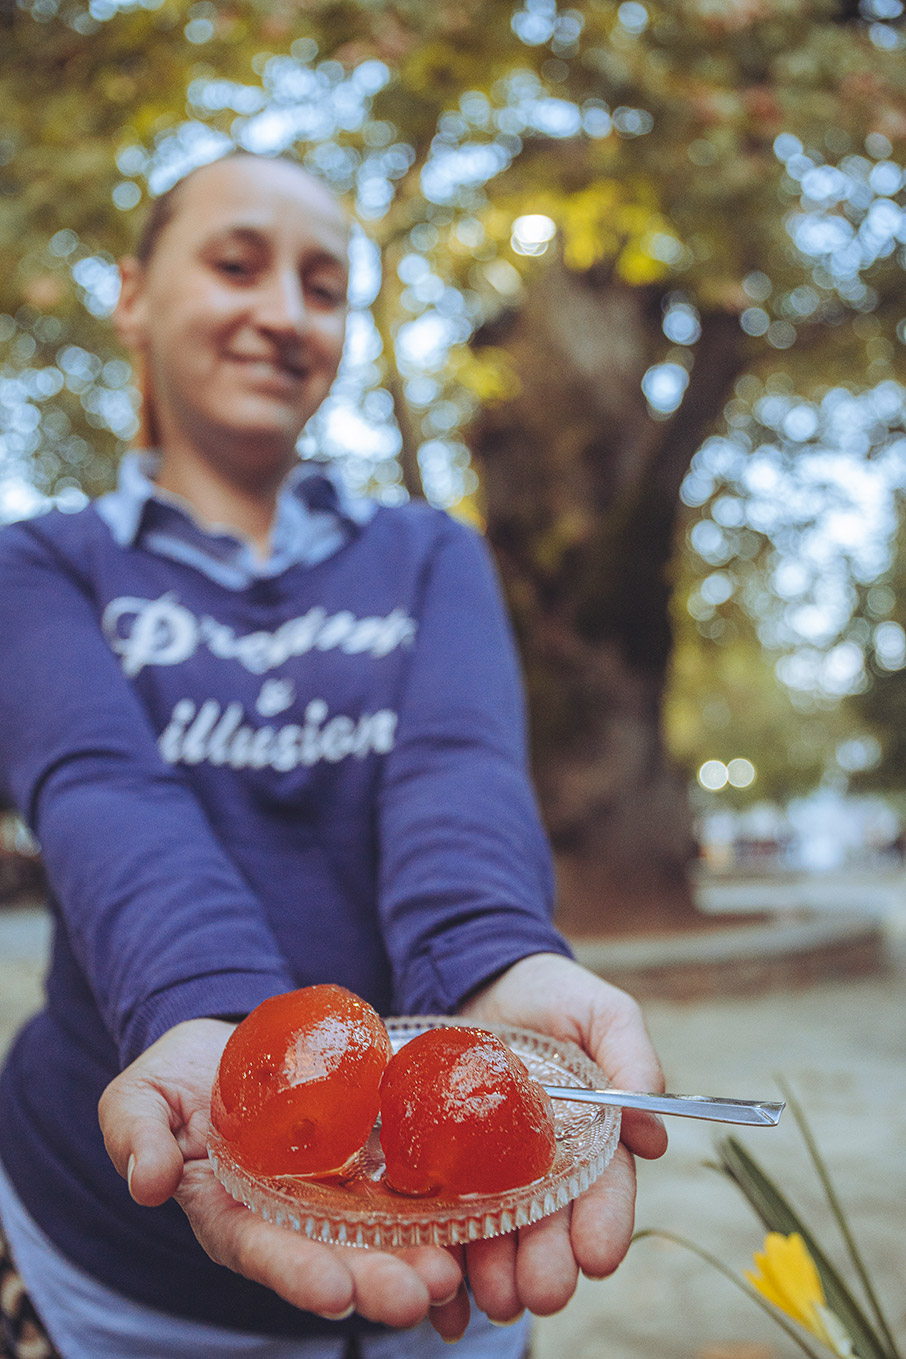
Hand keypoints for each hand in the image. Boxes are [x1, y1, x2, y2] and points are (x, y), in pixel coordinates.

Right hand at [98, 1019, 461, 1329]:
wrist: (235, 1042)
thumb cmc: (180, 1076)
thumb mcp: (142, 1094)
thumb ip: (137, 1133)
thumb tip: (148, 1182)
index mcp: (231, 1213)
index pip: (262, 1252)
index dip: (296, 1273)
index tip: (332, 1292)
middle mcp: (292, 1216)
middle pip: (335, 1258)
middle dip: (375, 1281)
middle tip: (418, 1295)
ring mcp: (339, 1191)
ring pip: (382, 1234)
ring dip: (418, 1258)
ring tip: (454, 1276)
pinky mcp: (376, 1158)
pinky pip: (413, 1185)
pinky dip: (443, 1207)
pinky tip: (478, 1221)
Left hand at [453, 953, 667, 1332]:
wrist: (480, 979)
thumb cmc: (552, 994)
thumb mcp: (601, 1012)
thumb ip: (631, 1057)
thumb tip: (654, 1136)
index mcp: (590, 1140)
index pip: (604, 1192)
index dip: (604, 1226)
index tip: (598, 1256)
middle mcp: (544, 1169)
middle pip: (550, 1226)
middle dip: (549, 1264)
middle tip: (543, 1293)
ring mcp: (491, 1173)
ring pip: (498, 1235)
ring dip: (500, 1273)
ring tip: (496, 1297)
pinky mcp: (442, 1169)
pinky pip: (444, 1220)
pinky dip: (446, 1261)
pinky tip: (444, 1291)